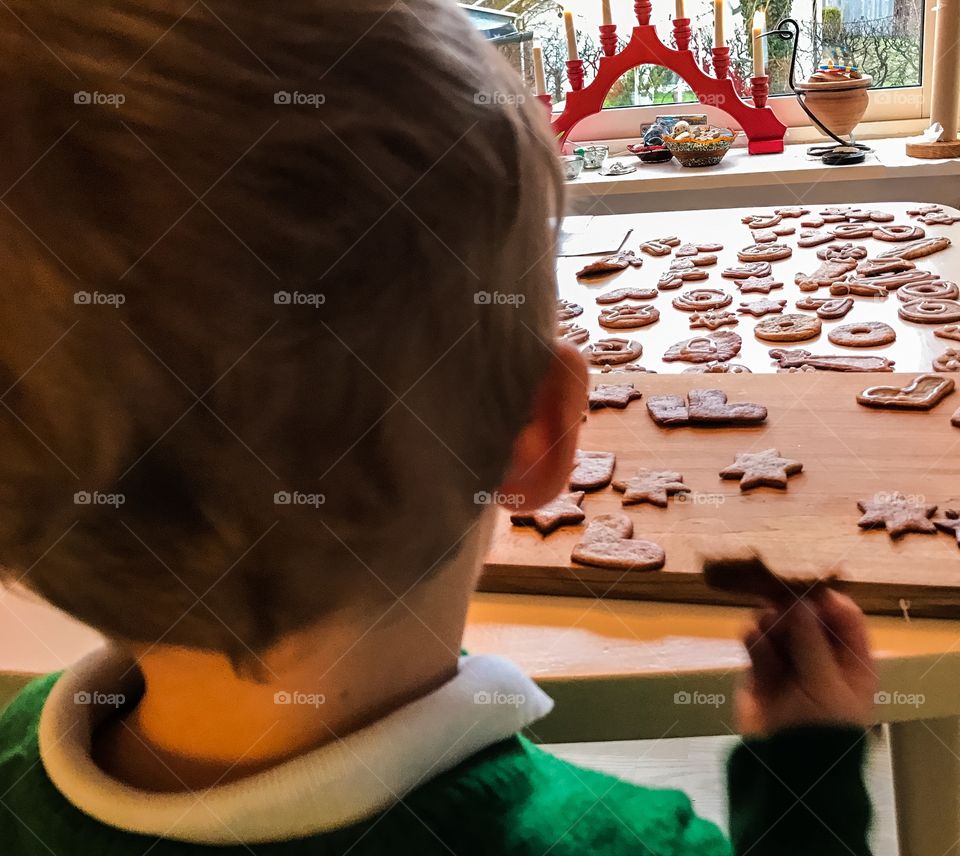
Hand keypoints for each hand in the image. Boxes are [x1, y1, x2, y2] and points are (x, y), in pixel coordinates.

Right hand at [736, 589, 875, 736]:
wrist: (787, 768)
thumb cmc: (820, 728)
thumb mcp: (824, 684)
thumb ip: (811, 641)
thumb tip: (800, 600)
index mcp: (852, 661)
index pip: (845, 618)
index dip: (827, 601)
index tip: (805, 588)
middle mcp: (823, 657)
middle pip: (809, 618)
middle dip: (792, 607)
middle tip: (776, 597)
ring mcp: (792, 664)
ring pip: (781, 627)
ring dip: (771, 620)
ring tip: (763, 624)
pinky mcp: (763, 672)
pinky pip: (758, 644)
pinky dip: (754, 637)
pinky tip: (750, 638)